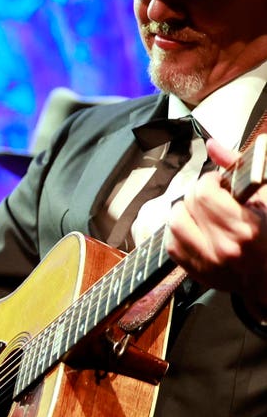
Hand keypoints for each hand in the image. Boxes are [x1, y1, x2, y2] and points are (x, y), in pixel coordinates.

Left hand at [166, 137, 266, 311]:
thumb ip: (241, 168)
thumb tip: (213, 144)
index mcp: (244, 228)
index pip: (204, 192)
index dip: (210, 180)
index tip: (220, 182)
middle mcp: (223, 247)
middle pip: (188, 204)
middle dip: (198, 193)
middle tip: (212, 196)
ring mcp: (207, 262)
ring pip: (174, 224)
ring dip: (184, 211)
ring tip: (201, 211)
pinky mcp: (196, 272)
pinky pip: (171, 244)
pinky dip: (179, 232)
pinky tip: (196, 229)